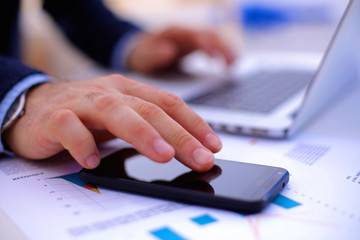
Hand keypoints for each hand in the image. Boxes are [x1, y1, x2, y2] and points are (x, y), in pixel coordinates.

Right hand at [3, 75, 221, 171]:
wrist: (35, 106)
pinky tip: (93, 160)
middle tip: (200, 158)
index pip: (168, 103)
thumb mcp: (122, 116)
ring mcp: (83, 103)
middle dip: (179, 135)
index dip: (193, 123)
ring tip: (163, 156)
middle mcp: (110, 92)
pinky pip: (69, 128)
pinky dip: (82, 143)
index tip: (213, 145)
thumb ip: (148, 127)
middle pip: (150, 110)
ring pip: (115, 112)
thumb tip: (185, 149)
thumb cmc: (85, 114)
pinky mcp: (55, 117)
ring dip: (142, 134)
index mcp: (129, 90)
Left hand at [127, 26, 234, 73]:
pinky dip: (223, 54)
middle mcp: (186, 32)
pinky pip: (214, 46)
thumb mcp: (141, 57)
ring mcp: (192, 38)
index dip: (207, 46)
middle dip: (223, 48)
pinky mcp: (196, 46)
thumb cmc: (141, 56)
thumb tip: (169, 51)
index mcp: (174, 32)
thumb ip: (152, 54)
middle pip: (210, 35)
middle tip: (232, 65)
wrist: (140, 52)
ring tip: (234, 66)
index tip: (214, 60)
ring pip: (215, 39)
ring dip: (227, 50)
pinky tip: (230, 66)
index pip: (195, 35)